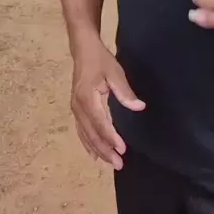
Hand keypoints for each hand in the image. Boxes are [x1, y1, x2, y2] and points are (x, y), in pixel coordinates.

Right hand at [71, 38, 144, 169]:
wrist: (82, 49)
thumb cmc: (100, 59)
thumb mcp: (114, 71)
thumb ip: (125, 91)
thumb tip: (139, 107)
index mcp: (87, 98)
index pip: (100, 123)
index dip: (111, 137)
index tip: (122, 148)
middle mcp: (78, 107)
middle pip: (92, 133)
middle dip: (105, 150)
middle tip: (119, 164)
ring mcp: (75, 109)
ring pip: (86, 135)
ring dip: (98, 150)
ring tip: (111, 162)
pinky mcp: (76, 108)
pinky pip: (81, 131)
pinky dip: (88, 143)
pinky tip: (94, 153)